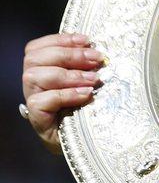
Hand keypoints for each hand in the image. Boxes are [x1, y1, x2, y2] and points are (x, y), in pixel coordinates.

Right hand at [22, 33, 103, 155]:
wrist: (87, 142)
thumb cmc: (89, 106)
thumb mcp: (89, 80)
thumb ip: (87, 64)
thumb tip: (101, 51)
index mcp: (43, 70)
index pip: (37, 47)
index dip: (61, 40)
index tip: (87, 40)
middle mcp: (33, 84)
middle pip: (34, 58)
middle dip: (69, 55)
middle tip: (97, 59)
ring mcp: (33, 102)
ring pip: (34, 76)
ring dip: (68, 74)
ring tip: (93, 80)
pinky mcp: (37, 119)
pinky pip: (41, 101)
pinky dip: (65, 94)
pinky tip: (85, 95)